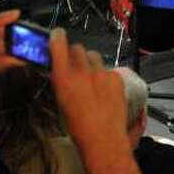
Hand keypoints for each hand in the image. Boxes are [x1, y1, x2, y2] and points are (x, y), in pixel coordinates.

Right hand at [48, 29, 128, 145]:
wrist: (103, 138)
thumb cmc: (78, 127)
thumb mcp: (61, 102)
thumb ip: (62, 81)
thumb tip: (63, 71)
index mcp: (63, 78)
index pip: (59, 46)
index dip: (58, 38)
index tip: (58, 35)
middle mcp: (82, 71)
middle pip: (78, 49)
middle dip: (76, 55)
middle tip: (77, 66)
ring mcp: (101, 73)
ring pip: (94, 57)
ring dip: (91, 63)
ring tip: (93, 79)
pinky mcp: (116, 78)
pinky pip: (108, 70)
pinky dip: (106, 76)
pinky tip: (106, 90)